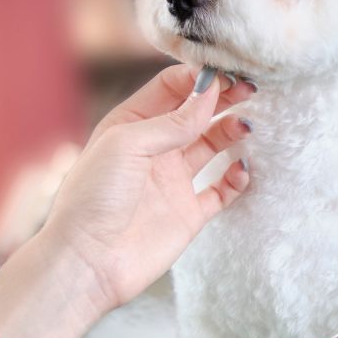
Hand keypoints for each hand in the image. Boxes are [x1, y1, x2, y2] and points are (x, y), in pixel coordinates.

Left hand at [40, 65, 255, 309]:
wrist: (88, 262)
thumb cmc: (94, 197)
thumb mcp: (127, 144)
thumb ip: (172, 121)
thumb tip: (210, 94)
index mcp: (131, 125)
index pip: (171, 88)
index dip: (198, 79)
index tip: (225, 75)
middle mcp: (154, 150)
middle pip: (196, 113)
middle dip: (223, 98)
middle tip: (249, 90)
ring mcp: (173, 181)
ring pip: (213, 145)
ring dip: (232, 131)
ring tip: (246, 127)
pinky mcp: (190, 213)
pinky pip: (223, 189)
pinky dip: (238, 177)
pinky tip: (242, 168)